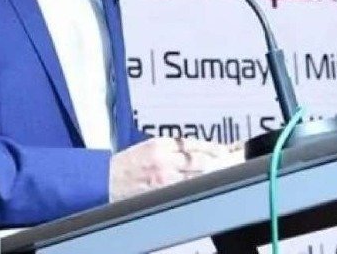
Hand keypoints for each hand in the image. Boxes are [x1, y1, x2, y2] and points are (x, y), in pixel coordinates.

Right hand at [109, 136, 242, 201]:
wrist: (105, 179)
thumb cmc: (125, 164)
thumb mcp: (147, 147)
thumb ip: (169, 148)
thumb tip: (193, 151)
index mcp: (159, 143)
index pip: (192, 144)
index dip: (210, 147)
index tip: (222, 149)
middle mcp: (163, 158)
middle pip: (198, 159)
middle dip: (216, 160)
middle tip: (231, 160)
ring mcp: (164, 177)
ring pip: (195, 175)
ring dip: (211, 174)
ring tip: (225, 173)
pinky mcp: (161, 192)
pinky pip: (186, 188)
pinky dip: (198, 187)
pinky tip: (207, 187)